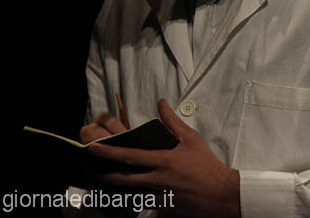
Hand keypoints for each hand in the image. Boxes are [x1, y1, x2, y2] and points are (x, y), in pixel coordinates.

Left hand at [88, 99, 240, 216]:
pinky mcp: (163, 206)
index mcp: (164, 161)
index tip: (94, 148)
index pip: (131, 156)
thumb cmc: (207, 164)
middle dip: (103, 172)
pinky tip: (122, 193)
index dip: (110, 152)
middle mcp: (158, 179)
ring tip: (100, 179)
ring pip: (129, 193)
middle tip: (89, 166)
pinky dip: (130, 197)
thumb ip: (172, 121)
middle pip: (123, 177)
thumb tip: (161, 103)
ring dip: (113, 186)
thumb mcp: (191, 138)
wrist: (221, 193)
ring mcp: (160, 195)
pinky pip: (142, 202)